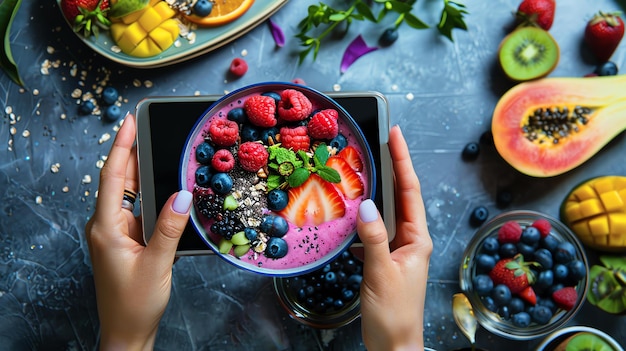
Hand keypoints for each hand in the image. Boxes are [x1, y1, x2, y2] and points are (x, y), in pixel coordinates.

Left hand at [85, 114, 191, 349]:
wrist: (127, 331)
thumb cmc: (135, 304)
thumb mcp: (156, 265)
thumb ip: (169, 229)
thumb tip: (183, 195)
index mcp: (106, 227)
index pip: (112, 177)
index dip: (121, 147)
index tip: (130, 121)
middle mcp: (107, 225)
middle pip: (120, 180)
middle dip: (134, 151)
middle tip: (151, 126)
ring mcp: (116, 232)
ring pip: (129, 193)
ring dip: (142, 171)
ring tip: (159, 148)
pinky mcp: (127, 240)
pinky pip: (138, 209)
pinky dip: (150, 193)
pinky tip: (164, 186)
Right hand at [356, 125, 432, 350]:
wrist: (394, 346)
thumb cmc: (394, 314)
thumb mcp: (381, 273)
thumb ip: (373, 238)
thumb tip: (365, 205)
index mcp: (417, 239)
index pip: (410, 190)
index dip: (402, 160)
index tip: (395, 134)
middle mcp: (411, 240)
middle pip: (401, 196)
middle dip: (391, 168)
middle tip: (378, 142)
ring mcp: (398, 250)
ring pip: (386, 213)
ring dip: (376, 193)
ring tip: (363, 172)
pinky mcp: (385, 260)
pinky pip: (374, 231)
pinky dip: (363, 220)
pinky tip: (350, 217)